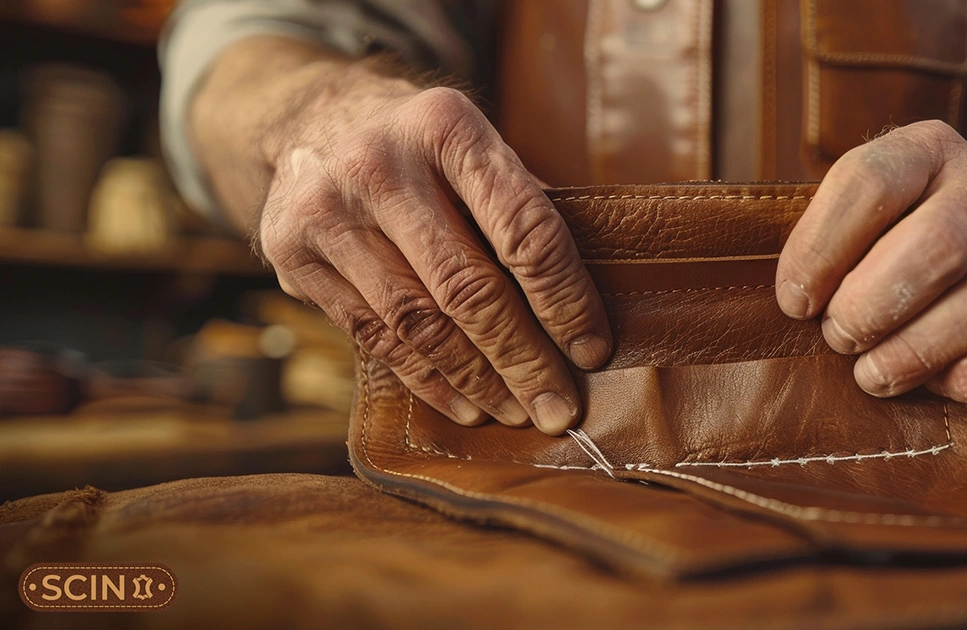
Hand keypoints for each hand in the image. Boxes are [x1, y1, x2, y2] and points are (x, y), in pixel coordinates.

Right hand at [257, 71, 610, 433]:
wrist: (311, 120)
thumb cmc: (425, 149)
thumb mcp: (476, 148)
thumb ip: (524, 211)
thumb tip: (587, 312)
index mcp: (446, 126)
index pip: (522, 229)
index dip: (564, 300)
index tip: (593, 351)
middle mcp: (378, 165)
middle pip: (466, 287)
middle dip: (523, 360)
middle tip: (560, 408)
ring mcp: (325, 211)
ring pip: (417, 324)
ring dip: (477, 381)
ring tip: (519, 412)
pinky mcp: (291, 255)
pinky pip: (373, 338)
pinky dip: (428, 380)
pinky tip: (466, 405)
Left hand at [776, 120, 966, 402]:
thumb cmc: (896, 232)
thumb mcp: (858, 210)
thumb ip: (821, 239)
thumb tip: (791, 301)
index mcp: (925, 150)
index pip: (868, 183)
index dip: (820, 251)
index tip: (795, 302)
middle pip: (938, 246)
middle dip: (872, 307)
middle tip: (838, 338)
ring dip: (916, 352)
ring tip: (872, 372)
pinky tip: (937, 381)